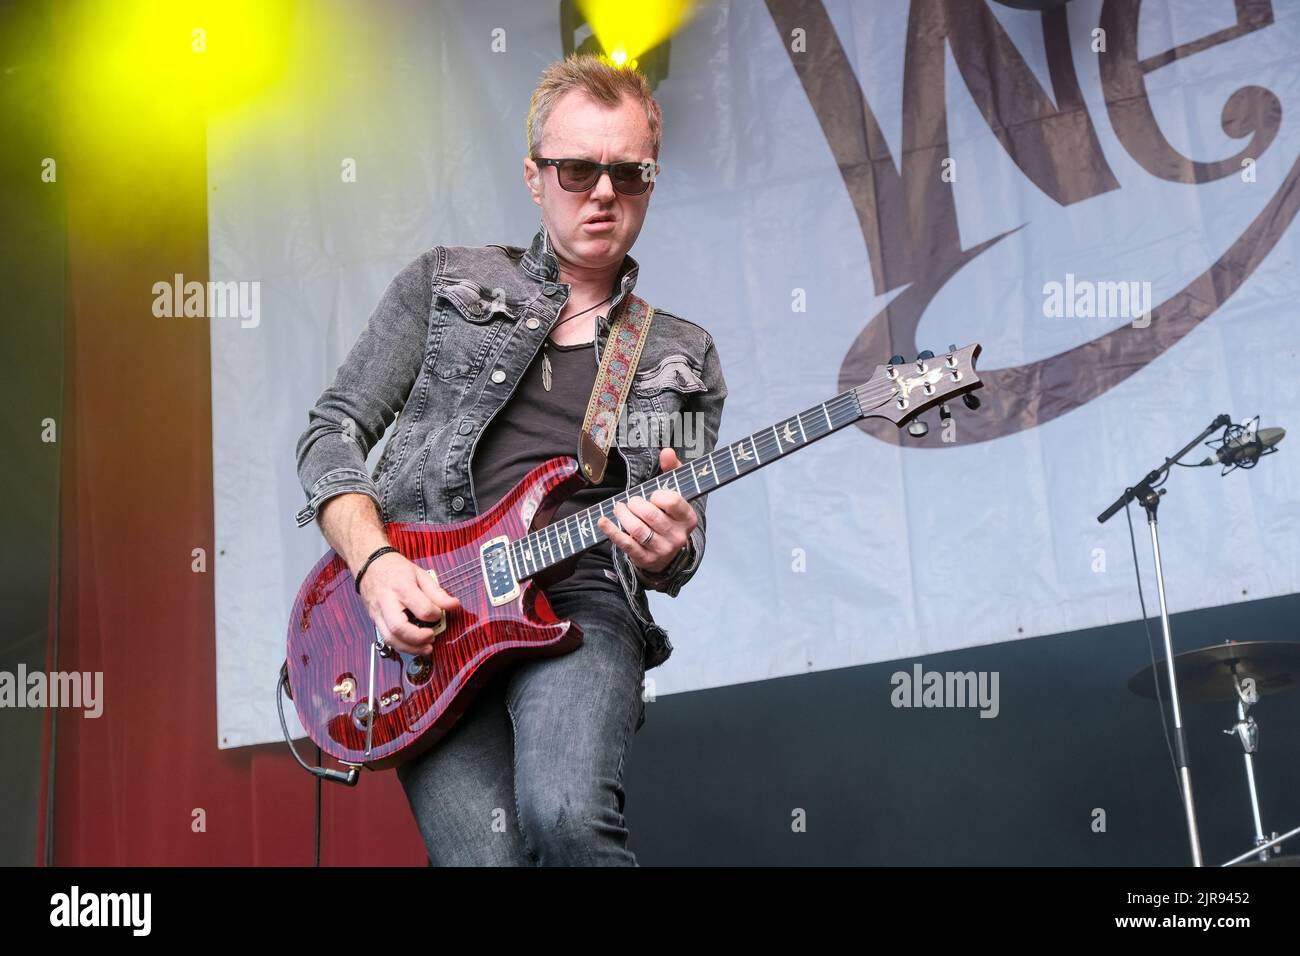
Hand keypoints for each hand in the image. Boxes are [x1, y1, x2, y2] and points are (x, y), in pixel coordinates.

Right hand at [357, 552, 459, 656]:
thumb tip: (454, 605)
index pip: (421, 608)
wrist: (370, 564)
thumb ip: (437, 592)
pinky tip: (413, 646)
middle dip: (418, 638)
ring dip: (409, 648)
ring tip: (425, 649)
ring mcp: (378, 612)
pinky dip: (401, 646)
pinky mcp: (374, 620)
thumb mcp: (420, 574)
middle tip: (432, 638)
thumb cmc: (395, 568)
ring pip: (390, 638)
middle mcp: (387, 601)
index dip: (434, 615)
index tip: (438, 614)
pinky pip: (386, 638)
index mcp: (401, 587)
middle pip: (399, 628)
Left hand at [598, 447, 696, 573]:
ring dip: (623, 515)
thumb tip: (667, 451)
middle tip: (631, 501)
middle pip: (650, 515)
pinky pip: (625, 544)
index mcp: (688, 518)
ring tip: (619, 508)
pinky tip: (603, 520)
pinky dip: (611, 530)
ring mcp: (662, 550)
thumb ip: (672, 470)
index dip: (657, 495)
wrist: (668, 552)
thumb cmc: (669, 515)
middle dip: (635, 504)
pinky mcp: (645, 559)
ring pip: (637, 530)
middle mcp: (678, 536)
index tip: (652, 495)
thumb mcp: (675, 492)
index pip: (672, 501)